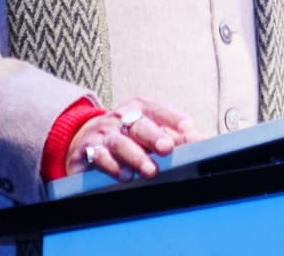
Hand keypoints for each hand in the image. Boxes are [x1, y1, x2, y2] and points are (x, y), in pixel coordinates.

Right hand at [66, 97, 202, 181]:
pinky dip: (112, 167)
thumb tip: (199, 142)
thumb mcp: (148, 129)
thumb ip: (172, 135)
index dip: (177, 122)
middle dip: (155, 136)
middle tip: (167, 149)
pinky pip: (99, 157)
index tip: (191, 135)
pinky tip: (124, 175)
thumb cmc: (126, 134)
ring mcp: (104, 133)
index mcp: (140, 108)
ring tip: (150, 171)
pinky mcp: (88, 150)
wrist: (84, 138)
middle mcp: (122, 117)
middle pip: (141, 125)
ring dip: (137, 157)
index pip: (160, 110)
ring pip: (121, 143)